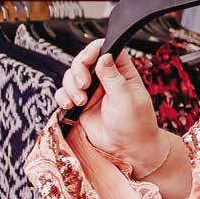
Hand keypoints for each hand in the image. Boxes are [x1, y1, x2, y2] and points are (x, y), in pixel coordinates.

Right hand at [54, 38, 163, 172]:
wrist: (128, 149)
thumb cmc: (136, 125)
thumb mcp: (127, 98)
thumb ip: (113, 77)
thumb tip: (104, 56)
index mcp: (122, 72)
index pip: (106, 49)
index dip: (94, 50)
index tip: (88, 60)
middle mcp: (105, 79)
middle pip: (83, 60)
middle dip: (78, 70)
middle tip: (84, 85)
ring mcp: (91, 91)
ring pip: (71, 76)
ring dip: (70, 86)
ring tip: (81, 101)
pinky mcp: (80, 104)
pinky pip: (64, 93)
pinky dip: (62, 97)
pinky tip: (71, 105)